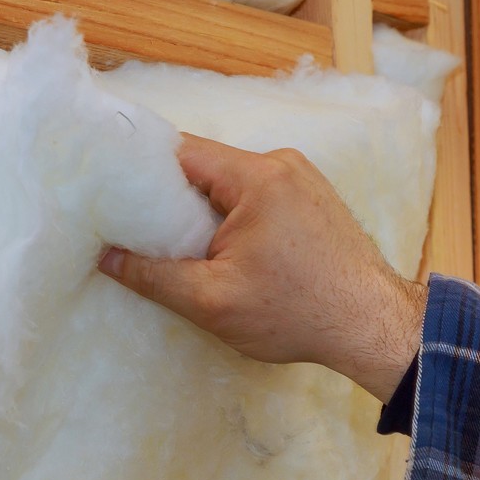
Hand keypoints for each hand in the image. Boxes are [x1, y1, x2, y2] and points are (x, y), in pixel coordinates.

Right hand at [99, 135, 425, 402]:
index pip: (180, 152)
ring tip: (180, 247)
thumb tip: (106, 257)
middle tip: (139, 230)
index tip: (112, 194)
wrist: (373, 327)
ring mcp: (302, 179)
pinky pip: (257, 196)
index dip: (140, 171)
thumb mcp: (212, 301)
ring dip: (204, 212)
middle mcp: (282, 164)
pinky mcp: (312, 199)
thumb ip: (153, 275)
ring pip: (230, 184)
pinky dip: (233, 217)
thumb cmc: (298, 313)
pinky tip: (222, 251)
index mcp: (257, 177)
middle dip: (170, 198)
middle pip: (205, 166)